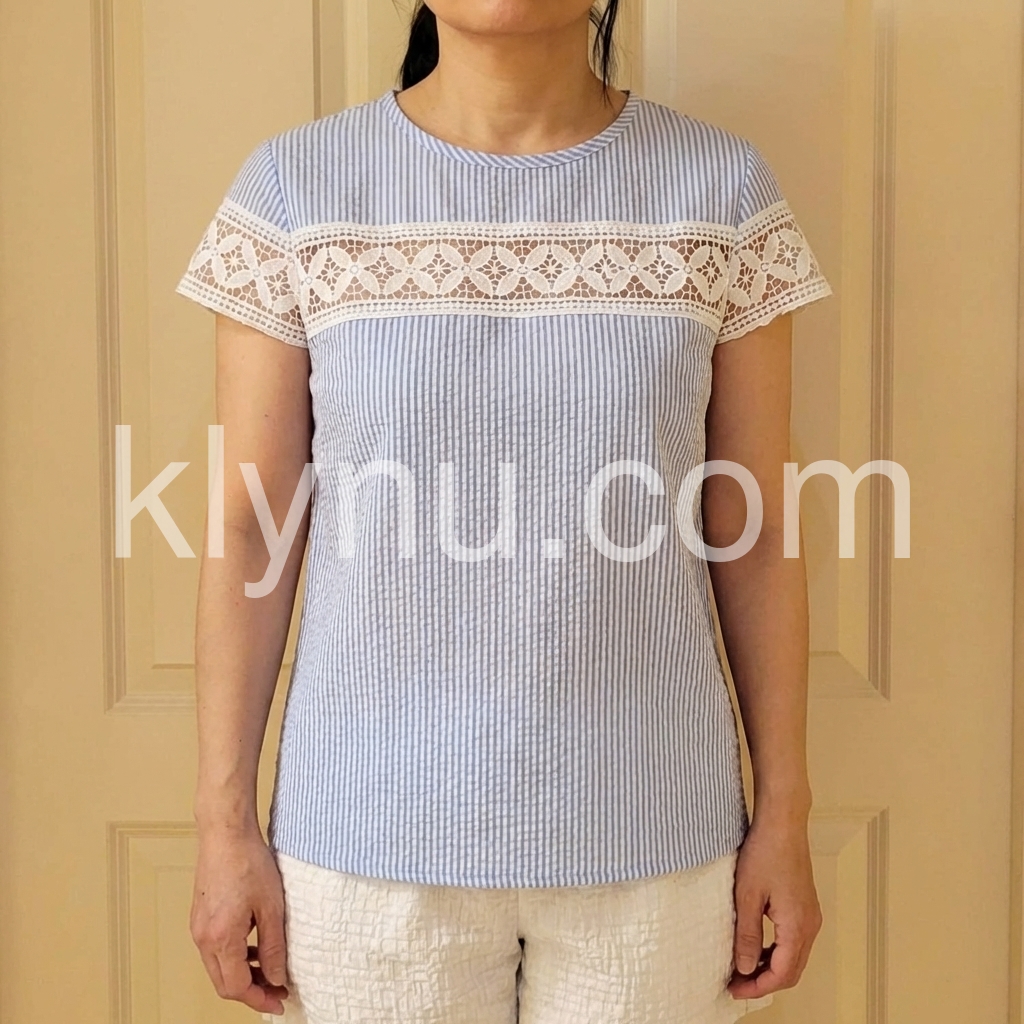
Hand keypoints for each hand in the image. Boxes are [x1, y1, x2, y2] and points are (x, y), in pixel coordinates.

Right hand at [190, 824, 290, 1015]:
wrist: (226, 833)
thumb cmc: (248, 861)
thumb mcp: (272, 906)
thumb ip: (274, 946)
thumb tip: (277, 976)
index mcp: (221, 938)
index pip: (237, 987)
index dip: (260, 999)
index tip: (280, 1001)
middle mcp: (203, 938)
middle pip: (224, 983)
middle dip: (251, 991)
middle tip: (277, 989)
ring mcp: (198, 928)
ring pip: (218, 968)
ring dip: (242, 975)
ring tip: (270, 969)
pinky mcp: (200, 918)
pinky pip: (215, 950)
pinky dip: (234, 957)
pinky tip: (254, 947)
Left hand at [728, 812, 821, 998]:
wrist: (783, 822)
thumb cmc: (765, 852)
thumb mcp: (747, 895)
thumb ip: (746, 934)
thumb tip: (744, 967)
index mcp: (797, 926)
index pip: (781, 974)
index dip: (757, 987)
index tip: (734, 989)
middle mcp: (810, 925)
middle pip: (791, 971)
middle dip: (764, 981)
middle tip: (736, 983)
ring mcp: (810, 915)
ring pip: (794, 956)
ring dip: (770, 967)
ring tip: (742, 967)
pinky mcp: (805, 905)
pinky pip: (794, 940)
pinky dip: (776, 951)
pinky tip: (756, 946)